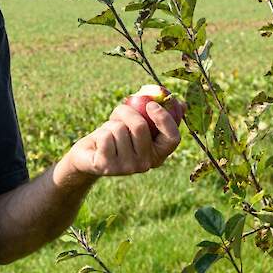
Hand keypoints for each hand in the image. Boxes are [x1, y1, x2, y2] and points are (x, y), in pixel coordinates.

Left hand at [66, 98, 183, 176]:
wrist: (90, 155)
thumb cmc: (118, 134)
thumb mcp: (137, 123)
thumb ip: (157, 113)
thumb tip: (182, 104)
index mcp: (158, 154)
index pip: (173, 138)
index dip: (164, 120)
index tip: (151, 105)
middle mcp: (145, 164)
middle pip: (140, 126)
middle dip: (126, 111)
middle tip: (120, 113)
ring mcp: (126, 168)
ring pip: (119, 129)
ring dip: (111, 124)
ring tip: (108, 133)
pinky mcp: (107, 167)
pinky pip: (105, 136)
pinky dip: (100, 132)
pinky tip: (99, 143)